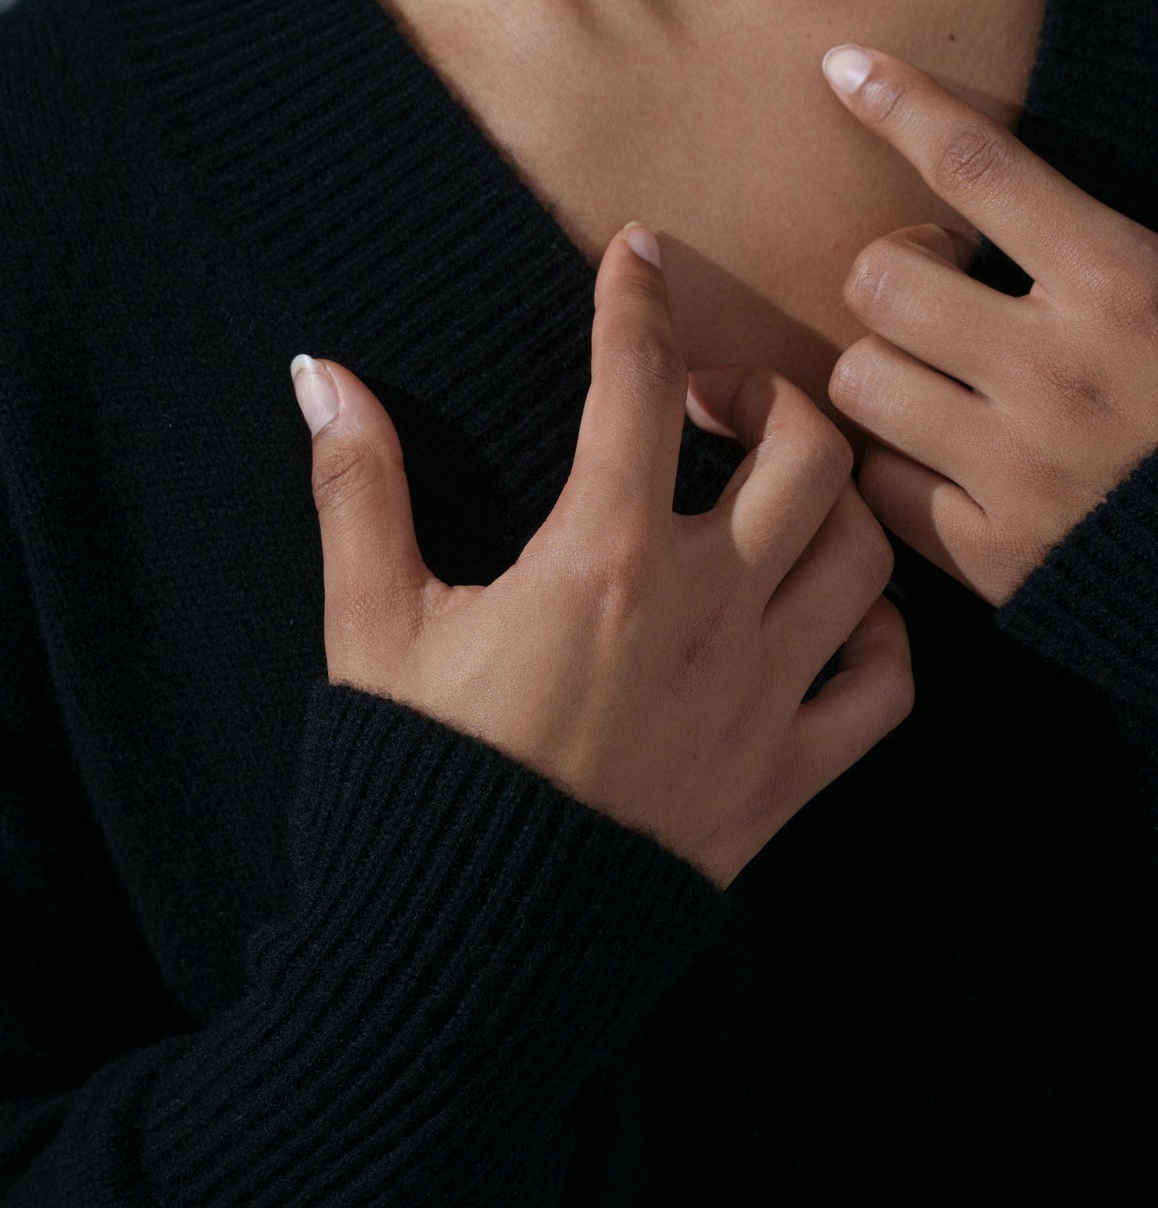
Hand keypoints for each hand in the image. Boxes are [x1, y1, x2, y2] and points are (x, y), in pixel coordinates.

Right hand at [290, 222, 911, 891]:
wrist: (468, 952)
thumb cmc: (416, 780)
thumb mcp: (371, 628)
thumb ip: (359, 490)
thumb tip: (321, 375)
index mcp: (601, 561)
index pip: (638, 383)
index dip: (637, 299)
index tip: (636, 256)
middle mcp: (705, 613)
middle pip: (804, 450)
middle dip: (766, 396)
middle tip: (710, 402)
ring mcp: (760, 696)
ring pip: (864, 553)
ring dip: (833, 500)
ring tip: (776, 493)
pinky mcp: (786, 777)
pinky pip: (885, 686)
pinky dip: (879, 636)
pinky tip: (828, 618)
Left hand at [818, 42, 1157, 606]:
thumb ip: (1122, 238)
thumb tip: (1052, 198)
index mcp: (1126, 286)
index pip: (982, 169)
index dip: (903, 106)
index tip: (844, 67)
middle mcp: (1058, 372)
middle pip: (880, 279)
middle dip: (896, 270)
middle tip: (942, 285)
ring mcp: (1019, 469)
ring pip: (860, 380)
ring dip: (883, 367)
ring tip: (934, 374)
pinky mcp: (992, 554)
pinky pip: (877, 483)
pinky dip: (892, 465)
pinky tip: (935, 456)